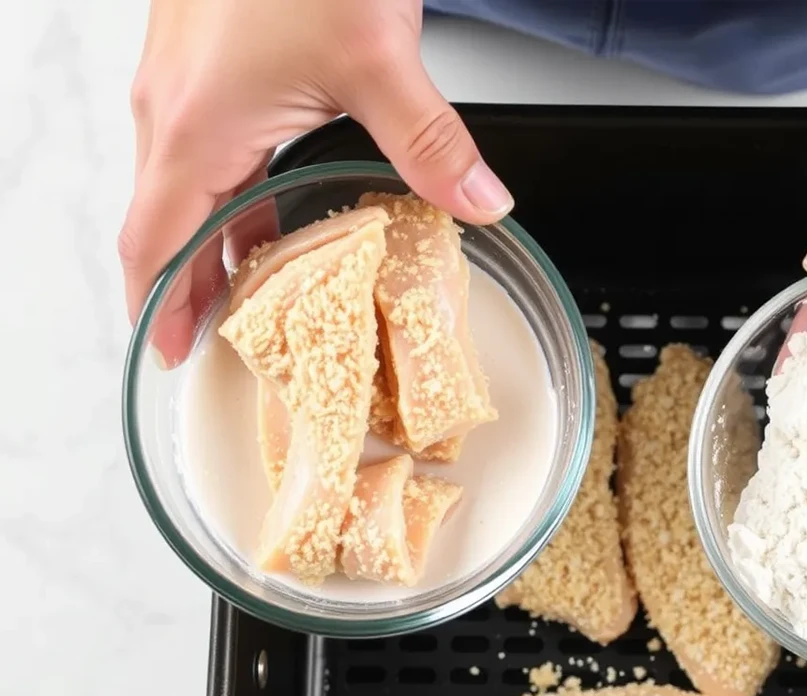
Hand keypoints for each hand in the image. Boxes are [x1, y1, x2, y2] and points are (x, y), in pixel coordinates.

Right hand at [120, 0, 512, 364]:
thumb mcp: (376, 57)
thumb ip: (431, 144)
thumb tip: (479, 202)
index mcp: (196, 126)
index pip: (155, 244)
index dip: (159, 308)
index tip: (167, 353)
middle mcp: (176, 108)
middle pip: (166, 222)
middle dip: (188, 286)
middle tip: (215, 340)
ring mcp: (186, 80)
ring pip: (187, 183)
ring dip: (212, 240)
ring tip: (248, 291)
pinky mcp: (209, 57)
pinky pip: (208, 144)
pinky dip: (230, 191)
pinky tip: (269, 207)